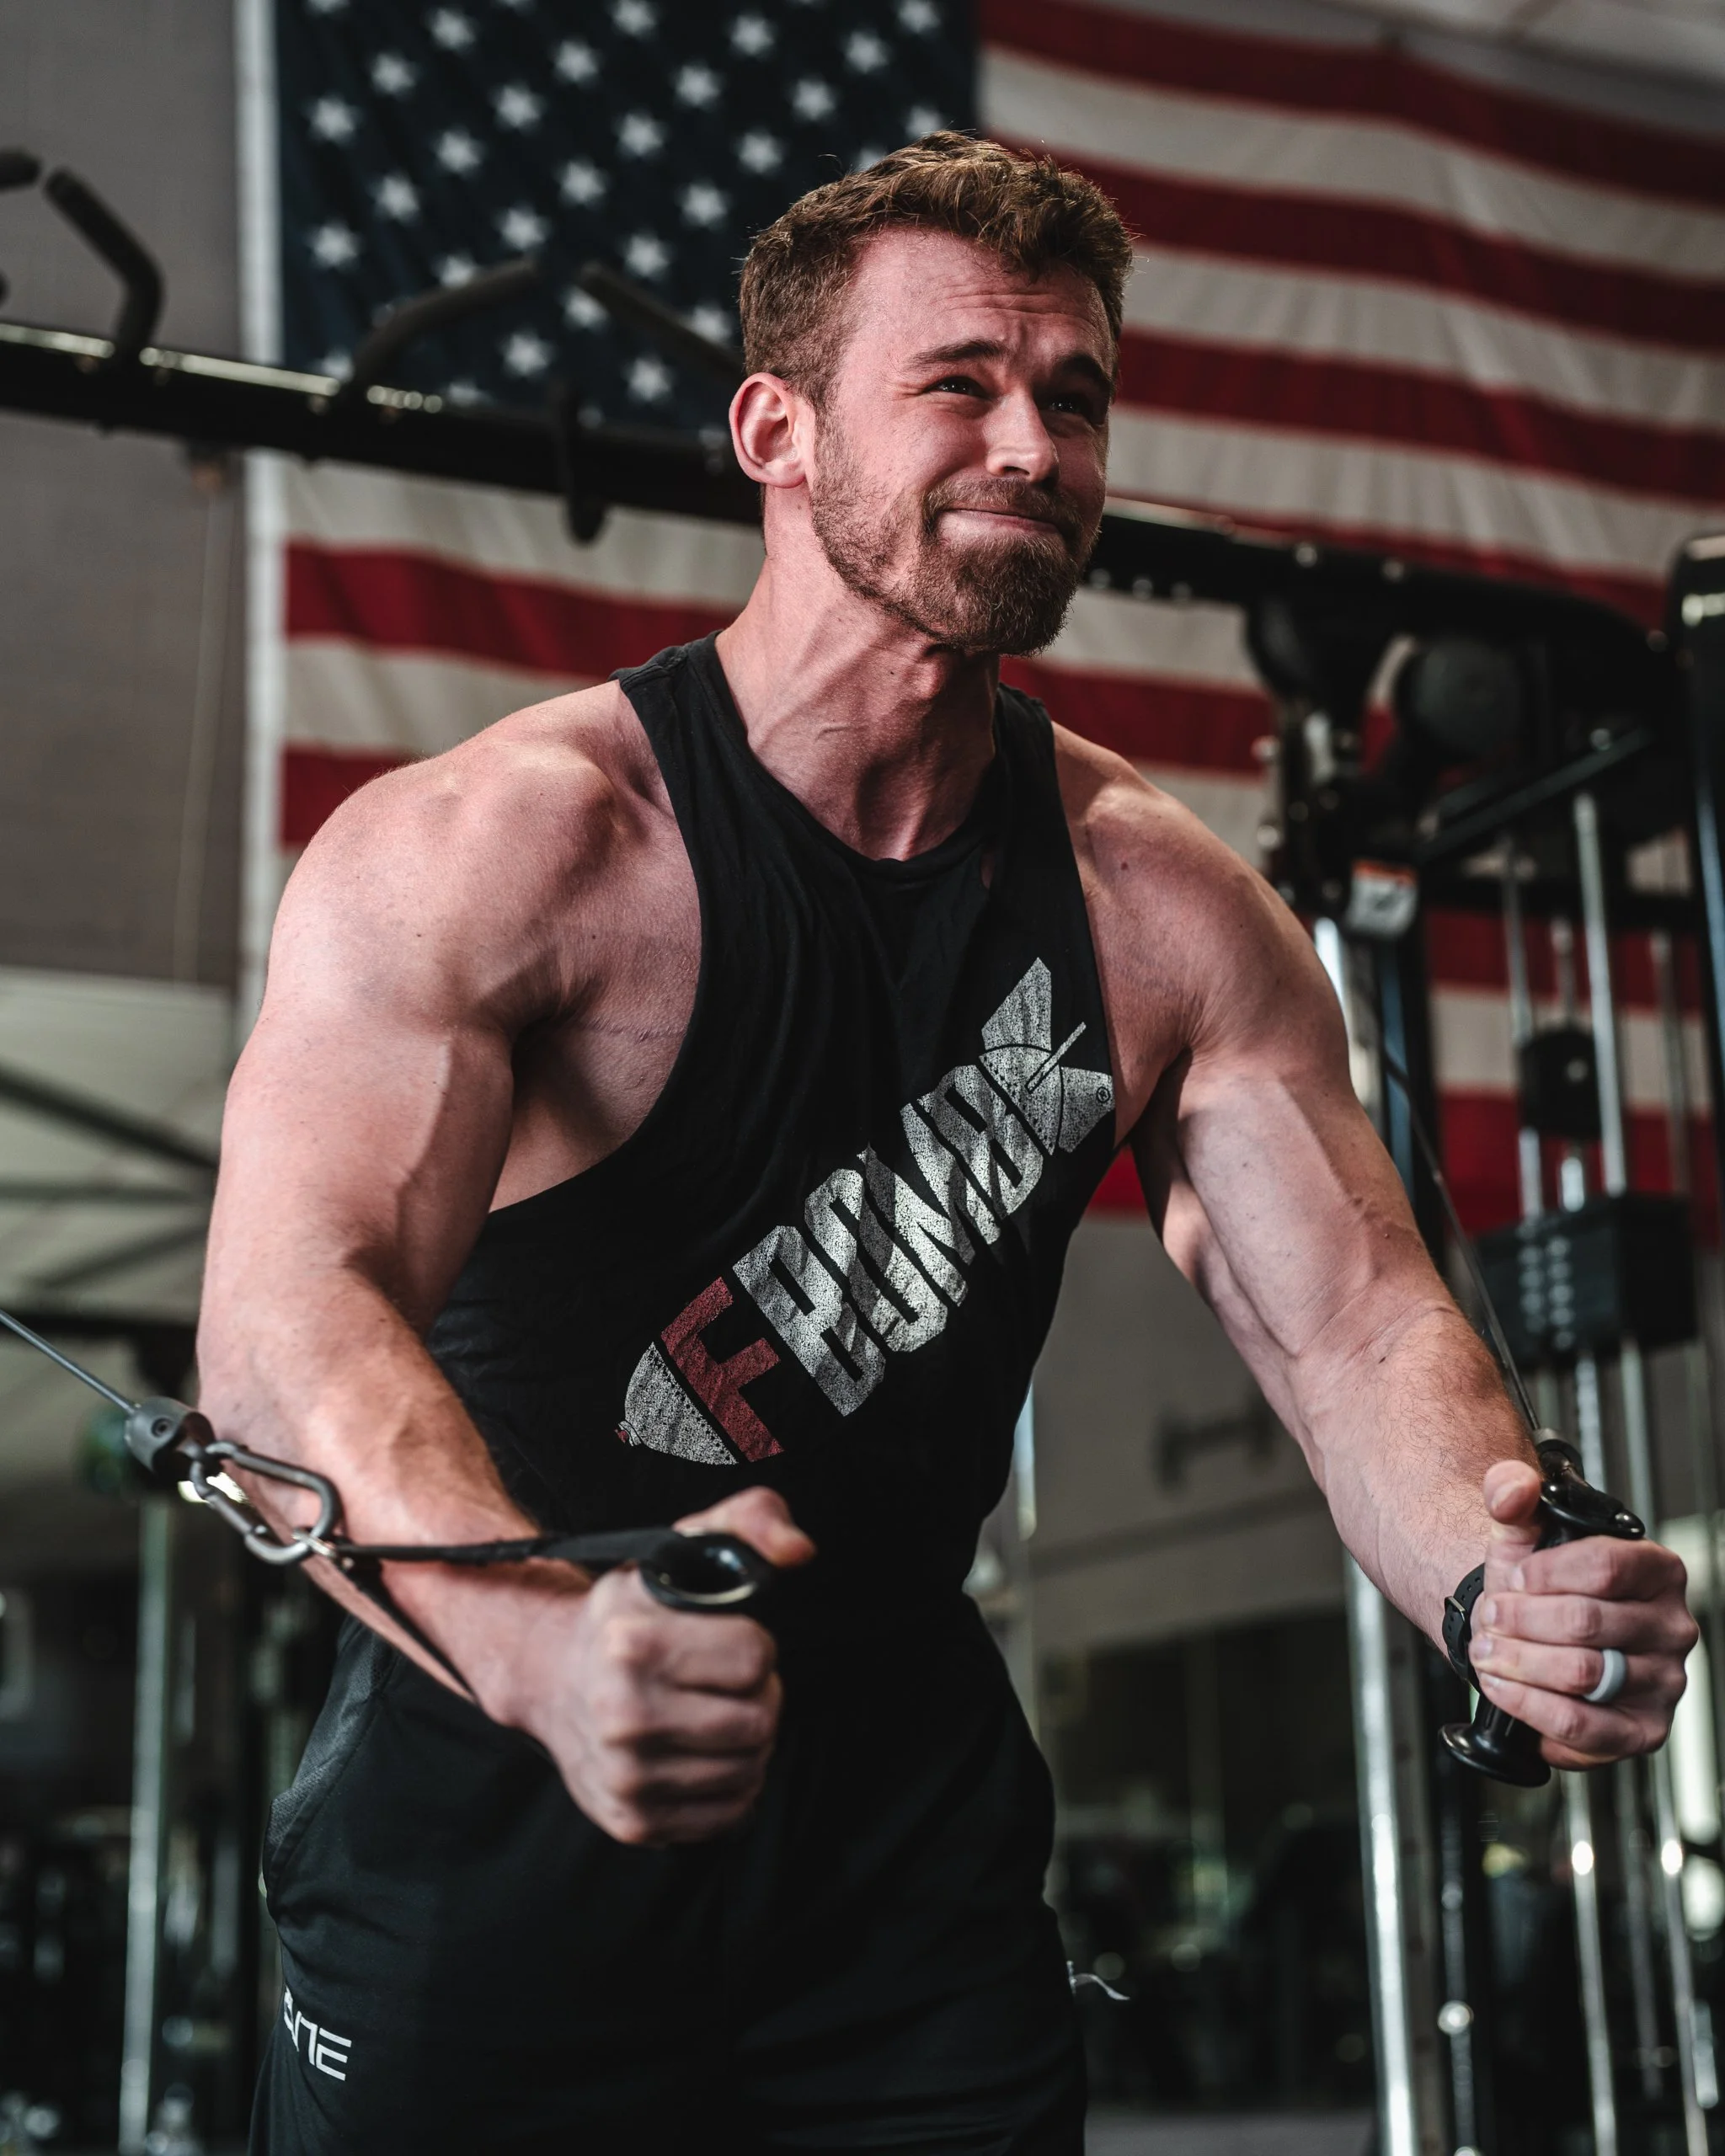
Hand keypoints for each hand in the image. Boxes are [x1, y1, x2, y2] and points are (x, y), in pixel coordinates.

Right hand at [495, 1487, 813, 1844]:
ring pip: (750, 1771)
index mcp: (632, 1644)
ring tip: (713, 1713)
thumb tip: (800, 1550)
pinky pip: (728, 1815)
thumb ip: (750, 1520)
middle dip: (757, 1696)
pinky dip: (730, 1786)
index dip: (753, 1646)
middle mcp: (623, 1716)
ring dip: (748, 1744)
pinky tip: (702, 1754)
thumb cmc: (632, 1612)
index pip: (755, 1658)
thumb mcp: (682, 1547)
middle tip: (726, 1682)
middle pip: (760, 1721)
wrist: (552, 1677)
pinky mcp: (633, 1822)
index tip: (726, 1640)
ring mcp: (626, 1776)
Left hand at [1466, 1460, 1696, 1768]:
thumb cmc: (1538, 1585)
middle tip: (1487, 1617)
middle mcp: (1671, 1627)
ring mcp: (1663, 1682)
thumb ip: (1512, 1495)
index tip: (1512, 1575)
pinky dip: (1531, 1709)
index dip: (1546, 1573)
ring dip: (1519, 1663)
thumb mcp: (1523, 1533)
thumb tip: (1512, 1489)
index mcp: (1657, 1570)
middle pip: (1587, 1623)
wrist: (1533, 1633)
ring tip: (1487, 1652)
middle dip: (1520, 1620)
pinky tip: (1503, 1689)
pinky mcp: (1641, 1730)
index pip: (1607, 1566)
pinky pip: (1584, 1728)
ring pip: (1582, 1675)